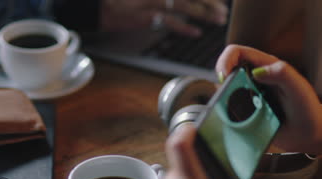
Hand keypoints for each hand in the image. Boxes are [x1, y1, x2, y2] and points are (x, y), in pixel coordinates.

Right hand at [100, 0, 227, 36]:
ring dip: (203, 12)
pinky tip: (196, 33)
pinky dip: (184, 28)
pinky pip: (169, 22)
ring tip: (218, 19)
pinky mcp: (145, 17)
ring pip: (184, 5)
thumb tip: (175, 3)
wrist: (99, 5)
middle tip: (223, 9)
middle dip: (209, 1)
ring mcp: (152, 2)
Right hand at [215, 44, 321, 153]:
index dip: (225, 61)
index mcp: (266, 66)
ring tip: (238, 110)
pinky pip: (228, 109)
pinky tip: (238, 120)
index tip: (224, 77)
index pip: (236, 52)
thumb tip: (257, 71)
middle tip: (227, 96)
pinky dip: (227, 113)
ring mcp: (248, 95)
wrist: (309, 136)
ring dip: (224, 99)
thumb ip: (282, 74)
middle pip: (226, 71)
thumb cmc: (309, 112)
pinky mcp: (244, 112)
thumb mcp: (298, 89)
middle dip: (222, 82)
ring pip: (224, 91)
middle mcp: (254, 79)